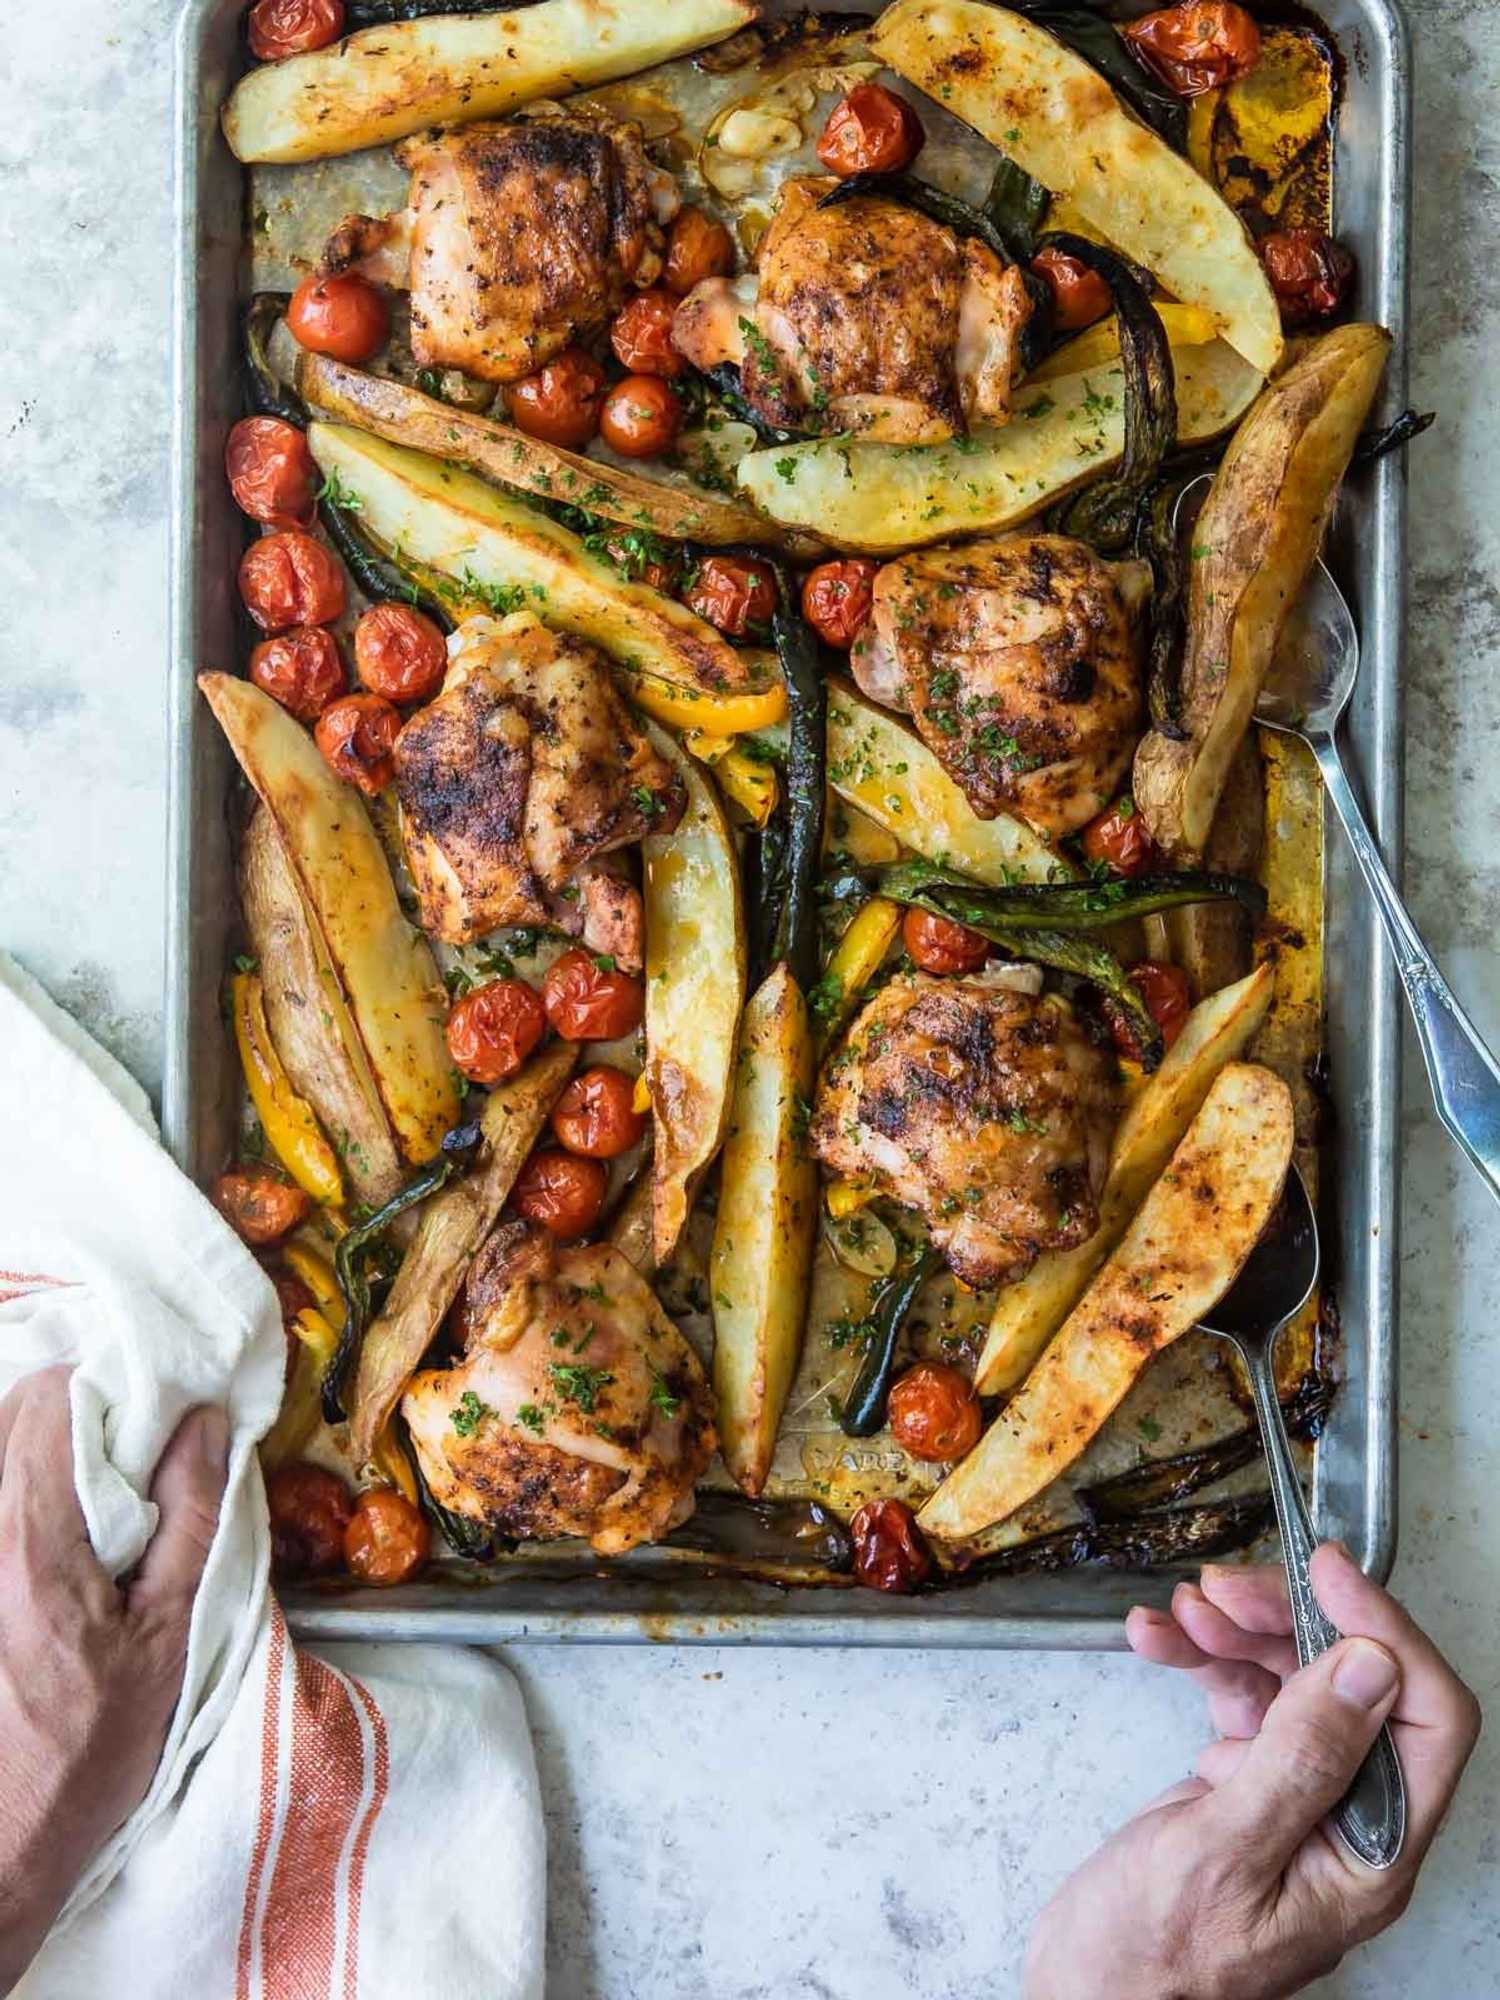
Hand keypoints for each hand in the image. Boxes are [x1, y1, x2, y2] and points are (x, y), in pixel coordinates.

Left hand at [0, 1366, 227, 1992]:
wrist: (4, 1841)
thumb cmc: (92, 1751)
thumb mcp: (167, 1635)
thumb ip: (189, 1517)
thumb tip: (203, 1424)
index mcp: (30, 1540)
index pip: (52, 1398)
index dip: (110, 1381)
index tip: (160, 1404)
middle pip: (15, 1411)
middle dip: (81, 1405)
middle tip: (140, 1442)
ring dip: (50, 1442)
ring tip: (107, 1484)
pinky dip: (26, 1482)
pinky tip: (66, 1524)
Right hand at [1024, 1542, 1480, 1999]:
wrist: (1088, 1999)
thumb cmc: (1150, 1964)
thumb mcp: (1222, 1854)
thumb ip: (1300, 1760)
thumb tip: (1370, 1667)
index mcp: (1370, 1853)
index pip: (1425, 1721)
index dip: (1386, 1633)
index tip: (1326, 1572)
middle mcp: (1344, 1822)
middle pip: (1354, 1686)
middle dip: (1292, 1619)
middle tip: (1227, 1587)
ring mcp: (1294, 1803)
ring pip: (1292, 1682)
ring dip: (1237, 1632)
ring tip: (1183, 1611)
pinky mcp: (1242, 1789)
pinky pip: (1238, 1701)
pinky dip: (1200, 1660)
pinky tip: (1159, 1641)